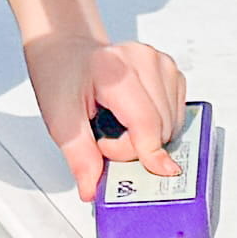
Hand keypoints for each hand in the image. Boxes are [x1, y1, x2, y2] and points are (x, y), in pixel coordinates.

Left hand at [32, 30, 188, 198]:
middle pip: (161, 127)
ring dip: (148, 137)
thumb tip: (93, 187)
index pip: (146, 121)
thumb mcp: (60, 120)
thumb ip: (80, 156)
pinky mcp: (170, 70)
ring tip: (118, 125)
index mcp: (113, 69)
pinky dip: (158, 126)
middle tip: (105, 138)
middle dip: (135, 146)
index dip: (147, 153)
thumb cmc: (62, 75)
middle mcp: (142, 60)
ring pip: (172, 123)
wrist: (66, 50)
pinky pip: (176, 114)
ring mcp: (160, 62)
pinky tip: (134, 117)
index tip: (154, 171)